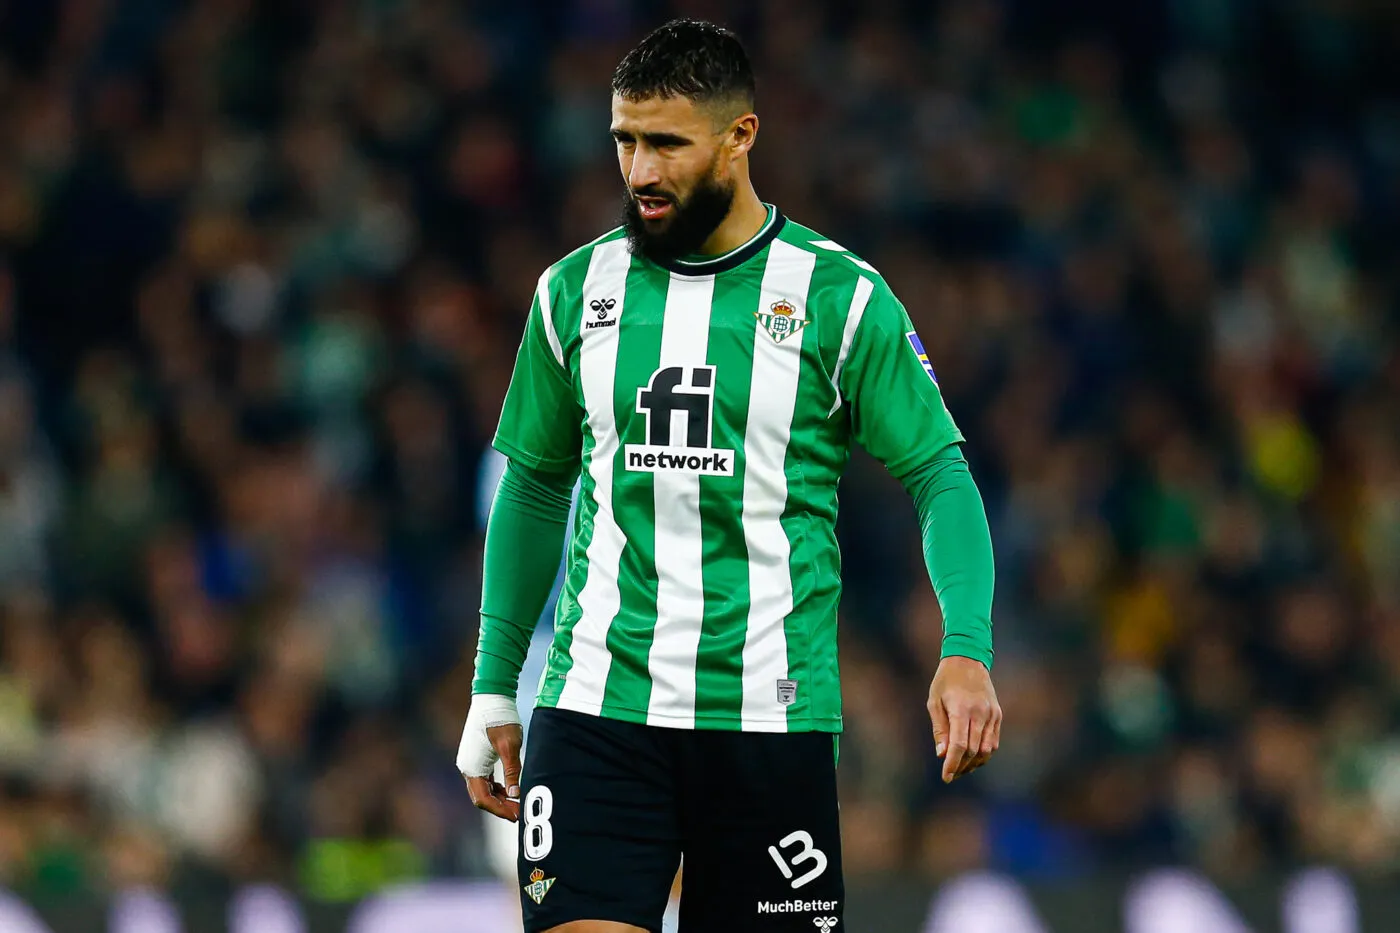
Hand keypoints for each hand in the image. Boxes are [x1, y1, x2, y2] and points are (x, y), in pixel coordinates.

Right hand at [457, 694, 523, 820]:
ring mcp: (470, 761)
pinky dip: (496, 788)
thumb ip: (512, 772)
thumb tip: (515, 795)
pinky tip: (510, 790)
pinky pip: (484, 779)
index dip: (500, 810)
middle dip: (499, 807)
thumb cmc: (501, 719)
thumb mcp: (510, 746)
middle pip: (481, 797)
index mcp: (471, 767)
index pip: (483, 799)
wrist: (491, 697)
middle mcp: (467, 767)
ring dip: (498, 798)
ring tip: (517, 803)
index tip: (516, 815)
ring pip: (482, 789)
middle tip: (518, 813)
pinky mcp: (476, 756)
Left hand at [927, 656, 1000, 782]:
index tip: (945, 777)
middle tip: (950, 774)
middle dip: (961, 766)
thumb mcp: (934, 702)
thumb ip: (940, 730)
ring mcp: (992, 714)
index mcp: (961, 709)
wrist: (967, 660)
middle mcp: (980, 713)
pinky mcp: (998, 715)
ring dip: (974, 763)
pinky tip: (972, 757)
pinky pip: (993, 741)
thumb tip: (942, 755)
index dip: (952, 764)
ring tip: (961, 769)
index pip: (960, 745)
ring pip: (986, 750)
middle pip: (973, 751)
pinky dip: (984, 753)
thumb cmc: (945, 682)